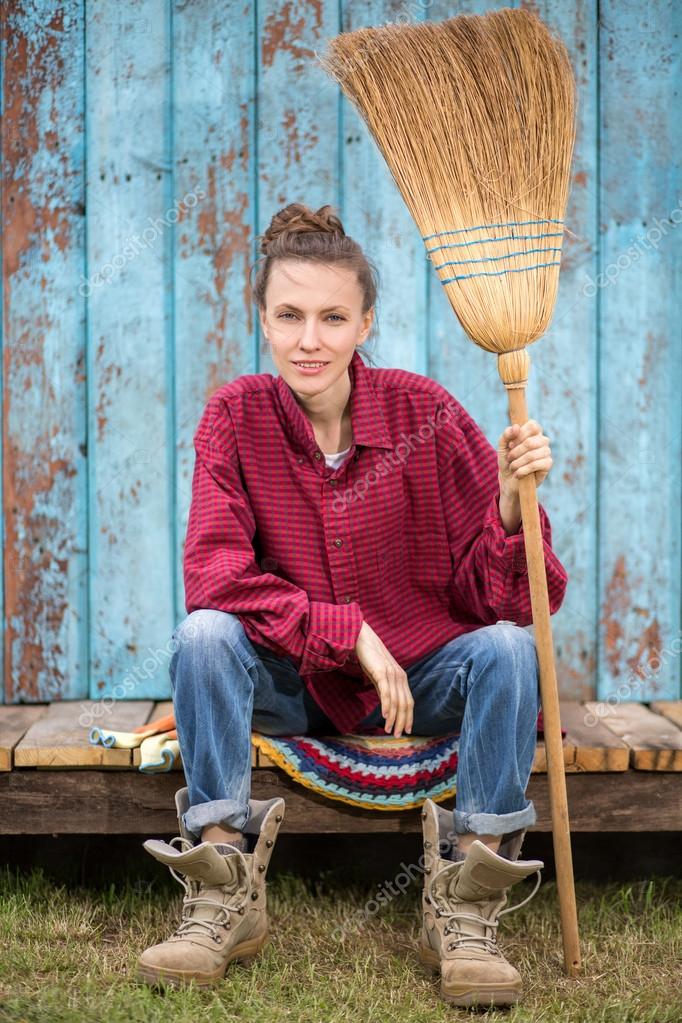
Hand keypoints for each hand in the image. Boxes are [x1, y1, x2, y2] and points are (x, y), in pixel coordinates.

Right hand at [354, 620, 413, 736]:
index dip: (409, 717)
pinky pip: (386, 692)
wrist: (361, 639)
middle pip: (405, 704)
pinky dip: (387, 706)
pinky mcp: (381, 672)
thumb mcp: (379, 676)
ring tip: (390, 730)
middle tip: (398, 735)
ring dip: (393, 718)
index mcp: (401, 678)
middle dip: (403, 721)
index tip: (407, 730)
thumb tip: (386, 706)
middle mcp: (400, 676)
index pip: (409, 701)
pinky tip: (384, 716)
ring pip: (396, 701)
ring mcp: (391, 674)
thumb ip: (384, 689)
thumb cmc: (369, 658)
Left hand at [497, 419, 552, 496]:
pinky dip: (523, 470)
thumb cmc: (508, 460)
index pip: (533, 425)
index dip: (520, 435)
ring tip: (512, 467)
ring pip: (531, 455)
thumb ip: (506, 435)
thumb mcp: (502, 447)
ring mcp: (546, 452)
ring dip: (517, 463)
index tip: (510, 445)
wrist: (509, 480)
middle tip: (509, 458)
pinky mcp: (548, 464)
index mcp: (533, 432)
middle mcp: (543, 440)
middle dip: (515, 452)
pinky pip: (535, 465)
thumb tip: (516, 427)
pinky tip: (517, 474)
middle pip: (530, 442)